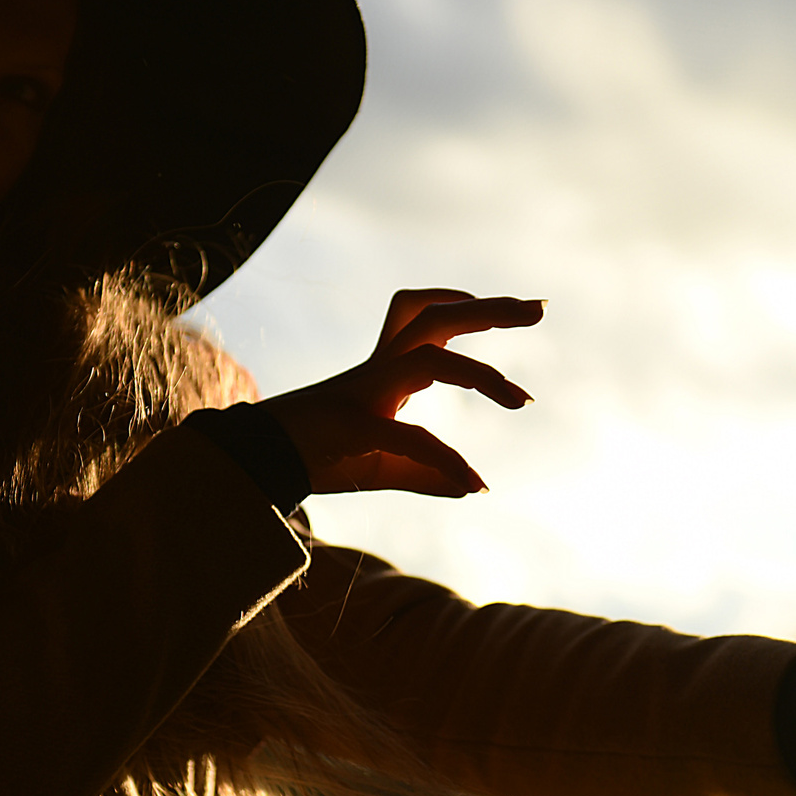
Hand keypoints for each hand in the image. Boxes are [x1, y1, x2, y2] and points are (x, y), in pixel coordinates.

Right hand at [260, 290, 543, 497]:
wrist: (256, 464)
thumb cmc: (317, 456)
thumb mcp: (382, 465)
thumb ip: (427, 472)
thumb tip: (473, 487)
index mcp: (384, 369)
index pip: (429, 319)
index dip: (473, 308)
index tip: (525, 311)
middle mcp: (378, 369)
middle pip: (434, 317)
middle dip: (488, 310)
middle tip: (539, 309)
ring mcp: (366, 393)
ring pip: (431, 360)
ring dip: (481, 376)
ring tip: (523, 400)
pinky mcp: (356, 427)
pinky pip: (411, 439)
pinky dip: (447, 460)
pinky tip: (473, 482)